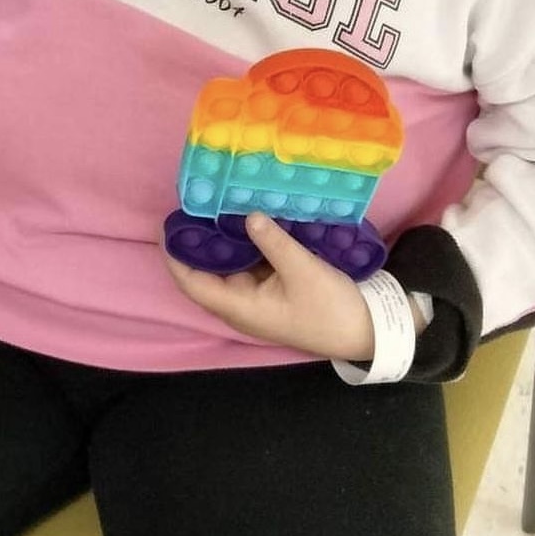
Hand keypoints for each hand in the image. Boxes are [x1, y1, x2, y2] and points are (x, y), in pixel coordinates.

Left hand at [165, 212, 374, 362]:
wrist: (365, 330)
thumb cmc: (330, 307)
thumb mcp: (302, 270)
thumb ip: (272, 242)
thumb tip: (247, 216)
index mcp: (239, 307)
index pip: (192, 283)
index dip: (176, 257)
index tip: (169, 227)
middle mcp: (241, 305)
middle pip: (206, 273)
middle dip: (199, 243)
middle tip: (195, 206)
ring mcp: (257, 298)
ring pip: (229, 267)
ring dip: (223, 242)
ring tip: (216, 206)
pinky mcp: (272, 291)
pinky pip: (249, 266)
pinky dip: (245, 246)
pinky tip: (247, 220)